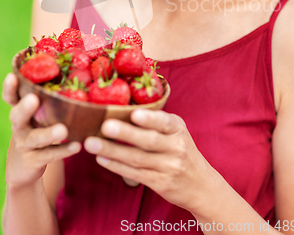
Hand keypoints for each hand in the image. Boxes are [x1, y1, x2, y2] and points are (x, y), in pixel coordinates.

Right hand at [2, 73, 80, 189]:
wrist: (24, 166)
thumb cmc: (37, 128)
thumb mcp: (38, 113)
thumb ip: (49, 97)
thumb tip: (78, 69)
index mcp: (21, 110)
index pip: (11, 97)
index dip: (10, 88)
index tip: (12, 76)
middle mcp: (19, 126)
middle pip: (17, 115)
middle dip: (25, 107)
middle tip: (34, 99)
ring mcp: (25, 144)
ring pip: (35, 138)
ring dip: (49, 133)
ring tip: (63, 130)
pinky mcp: (33, 160)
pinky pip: (48, 154)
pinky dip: (63, 150)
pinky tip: (77, 146)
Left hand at [84, 109, 213, 211]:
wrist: (201, 185)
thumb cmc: (181, 151)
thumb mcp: (177, 133)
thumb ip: (157, 122)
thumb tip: (121, 108)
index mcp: (178, 129)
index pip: (165, 122)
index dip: (150, 119)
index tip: (134, 114)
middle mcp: (176, 147)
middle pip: (148, 140)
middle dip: (125, 133)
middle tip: (105, 126)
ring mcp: (169, 167)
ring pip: (137, 158)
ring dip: (113, 150)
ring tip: (92, 143)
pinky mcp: (160, 183)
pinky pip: (135, 174)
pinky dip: (117, 166)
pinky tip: (102, 159)